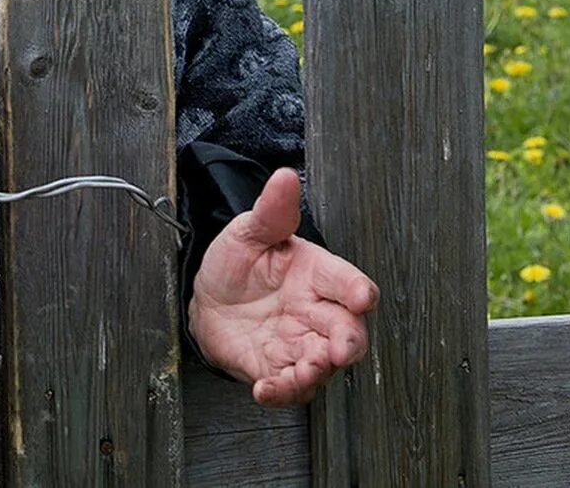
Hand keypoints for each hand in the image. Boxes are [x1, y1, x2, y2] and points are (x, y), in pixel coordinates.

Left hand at [187, 167, 378, 407]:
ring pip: (321, 364)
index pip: (346, 281)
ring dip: (316, 372)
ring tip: (301, 373)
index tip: (362, 297)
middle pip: (346, 331)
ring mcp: (297, 343)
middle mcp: (314, 312)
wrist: (206, 298)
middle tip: (339, 350)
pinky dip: (281, 392)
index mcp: (314, 273)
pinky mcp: (275, 368)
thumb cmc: (237, 264)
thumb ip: (271, 211)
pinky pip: (288, 387)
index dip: (357, 289)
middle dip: (348, 342)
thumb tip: (284, 177)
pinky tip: (266, 389)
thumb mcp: (248, 232)